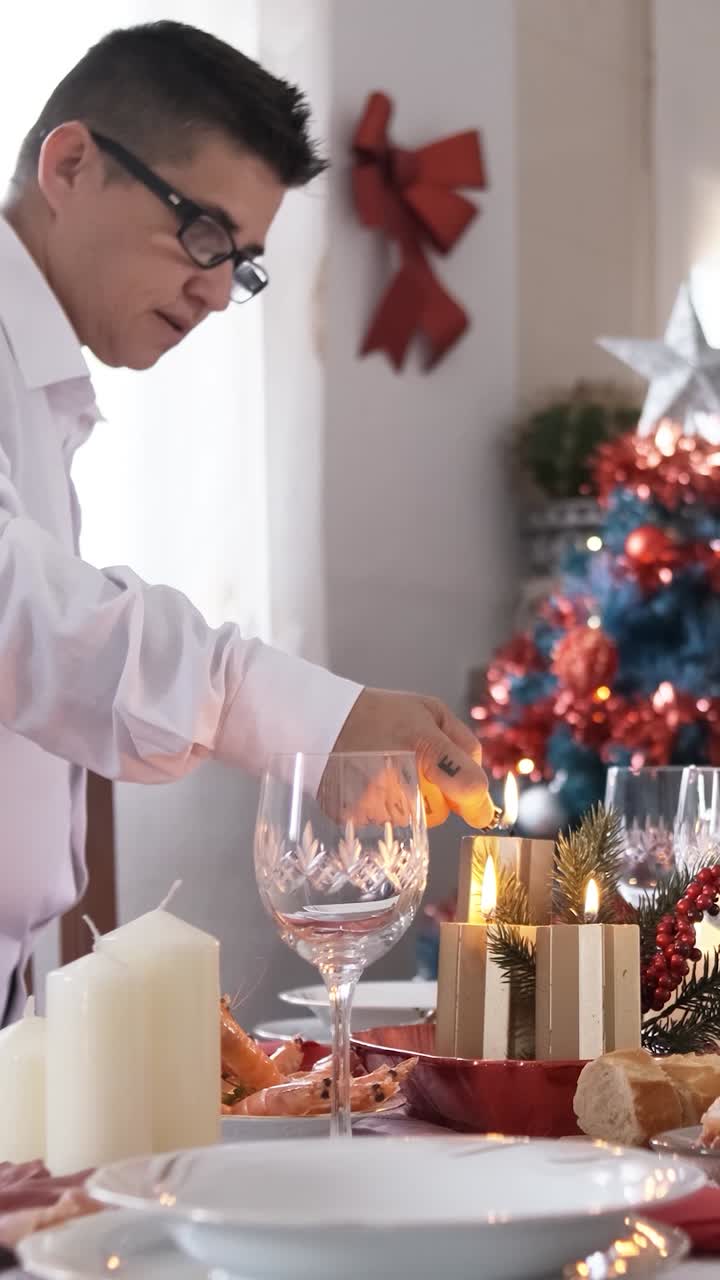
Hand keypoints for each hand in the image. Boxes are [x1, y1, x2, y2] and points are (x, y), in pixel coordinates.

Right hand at [330, 688, 492, 828]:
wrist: (325, 719)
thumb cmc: (385, 715)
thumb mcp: (432, 712)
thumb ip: (465, 747)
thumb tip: (480, 793)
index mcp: (425, 744)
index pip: (469, 787)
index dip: (478, 803)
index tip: (474, 806)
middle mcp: (400, 776)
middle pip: (440, 813)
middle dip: (434, 797)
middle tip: (410, 768)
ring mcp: (374, 800)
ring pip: (412, 821)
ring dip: (406, 803)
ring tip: (384, 771)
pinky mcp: (352, 816)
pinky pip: (384, 824)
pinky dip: (380, 808)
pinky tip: (367, 783)